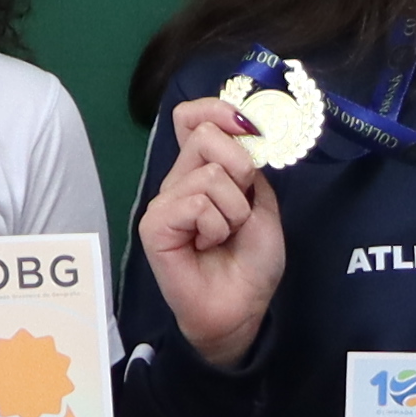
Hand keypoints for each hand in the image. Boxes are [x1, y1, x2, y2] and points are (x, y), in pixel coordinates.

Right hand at [138, 100, 288, 371]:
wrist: (242, 307)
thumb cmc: (250, 259)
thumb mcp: (261, 202)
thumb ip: (249, 165)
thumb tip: (243, 128)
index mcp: (202, 169)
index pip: (193, 115)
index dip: (219, 109)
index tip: (248, 129)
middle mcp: (179, 180)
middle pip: (204, 133)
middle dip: (241, 167)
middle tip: (242, 208)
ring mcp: (164, 201)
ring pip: (211, 174)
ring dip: (234, 211)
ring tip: (225, 236)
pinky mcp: (155, 224)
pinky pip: (196, 203)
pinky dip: (216, 226)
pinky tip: (207, 247)